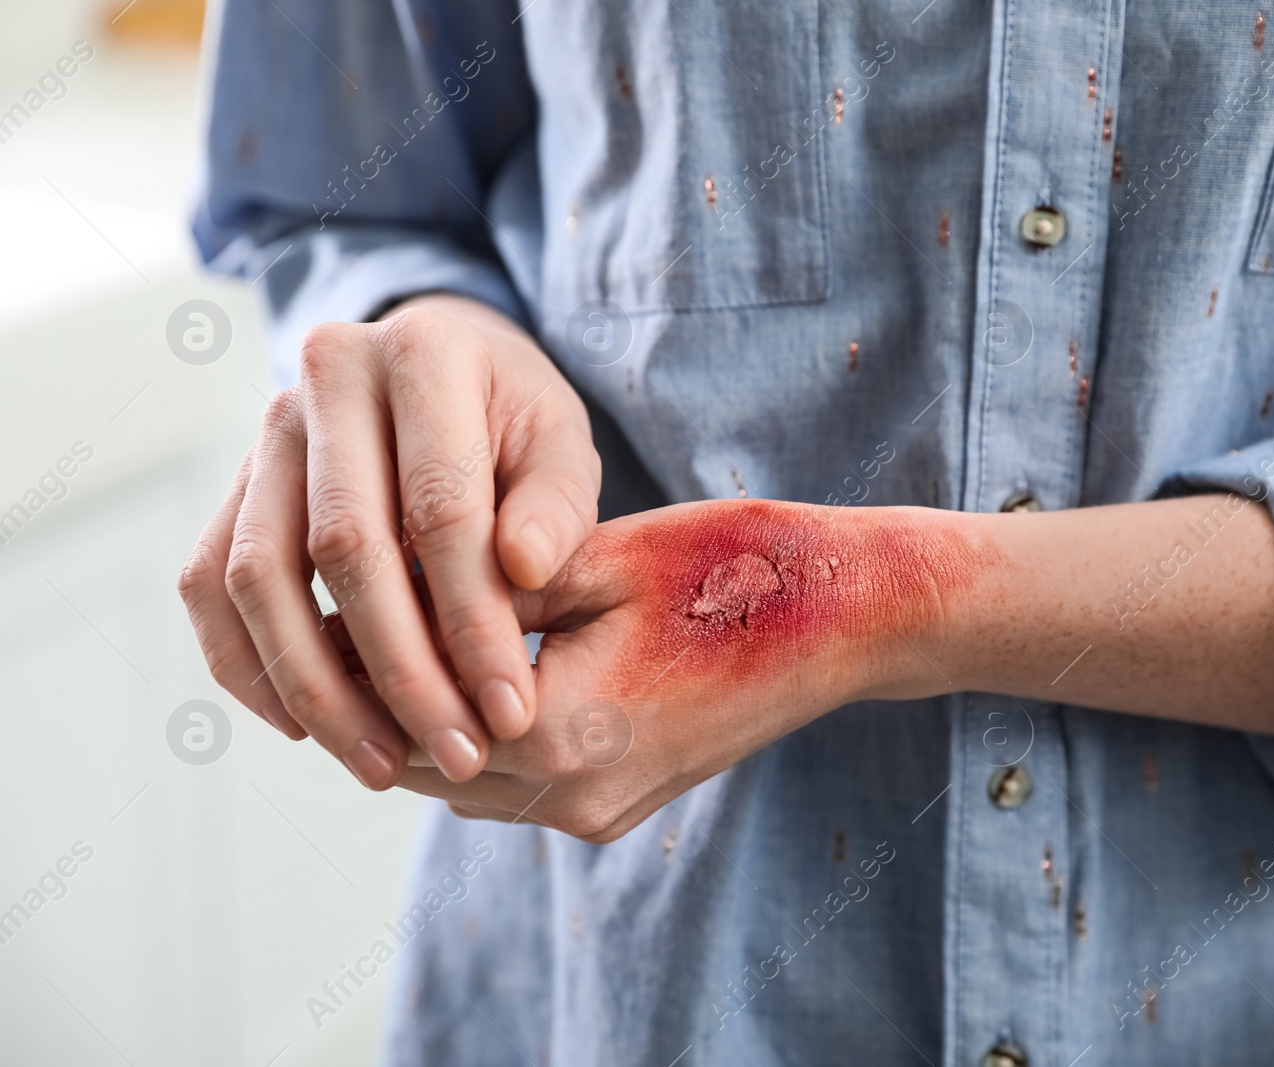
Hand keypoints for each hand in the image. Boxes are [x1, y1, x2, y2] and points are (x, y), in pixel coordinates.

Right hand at [177, 295, 601, 787]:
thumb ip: (555, 505)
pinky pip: (210, 584)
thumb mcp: (563, 445)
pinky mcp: (233, 486)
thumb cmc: (514, 422)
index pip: (441, 510)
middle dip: (403, 671)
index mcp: (423, 354)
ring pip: (261, 576)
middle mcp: (325, 378)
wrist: (449, 373)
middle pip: (345, 548)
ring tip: (383, 765)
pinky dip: (249, 665)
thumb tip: (520, 569)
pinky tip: (305, 729)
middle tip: (457, 752)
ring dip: (317, 687)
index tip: (511, 710)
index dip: (475, 622)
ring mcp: (264, 432)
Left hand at [395, 498, 991, 840]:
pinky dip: (479, 735)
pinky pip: (516, 783)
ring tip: (396, 632)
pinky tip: (472, 665)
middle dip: (379, 691)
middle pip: (424, 760)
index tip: (324, 587)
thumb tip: (392, 593)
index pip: (406, 713)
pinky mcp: (624, 803)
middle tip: (341, 608)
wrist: (844, 617)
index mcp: (562, 733)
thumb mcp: (599, 557)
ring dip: (427, 718)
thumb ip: (488, 590)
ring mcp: (601, 811)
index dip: (354, 652)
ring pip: (464, 781)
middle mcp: (573, 796)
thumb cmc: (733, 567)